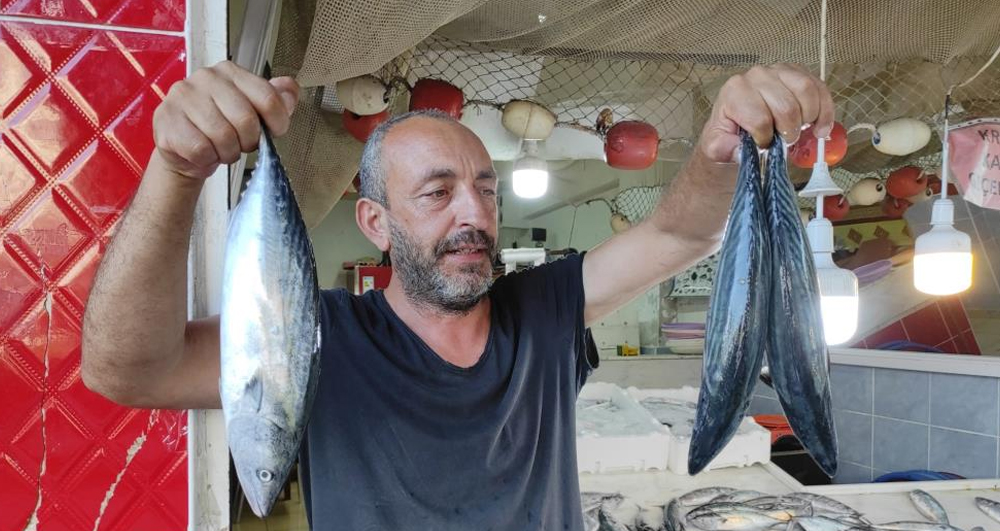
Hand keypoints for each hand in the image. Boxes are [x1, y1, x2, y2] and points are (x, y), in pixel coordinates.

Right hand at [152, 61, 299, 178]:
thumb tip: (290, 89)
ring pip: (223, 136)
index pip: (268, 98)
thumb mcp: (254, 113)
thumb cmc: (222, 129)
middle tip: (240, 144)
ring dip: (228, 153)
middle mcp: (206, 78)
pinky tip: (203, 152)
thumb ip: (276, 100)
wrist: (185, 151)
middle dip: (249, 142)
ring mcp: (183, 96)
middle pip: (247, 120)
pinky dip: (207, 159)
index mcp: (231, 72)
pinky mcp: (166, 119)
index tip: (272, 133)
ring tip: (221, 148)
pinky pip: (201, 149)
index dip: (277, 123)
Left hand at [698, 64, 834, 162]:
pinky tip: (821, 128)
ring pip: (806, 91)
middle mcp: (756, 75)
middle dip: (789, 131)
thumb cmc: (728, 134)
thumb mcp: (716, 147)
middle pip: (786, 106)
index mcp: (735, 91)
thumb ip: (723, 149)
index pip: (760, 118)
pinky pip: (819, 87)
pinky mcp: (798, 72)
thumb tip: (741, 152)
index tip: (763, 145)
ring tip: (801, 131)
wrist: (737, 124)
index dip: (766, 139)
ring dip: (809, 118)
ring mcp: (779, 70)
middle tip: (785, 141)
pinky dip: (825, 111)